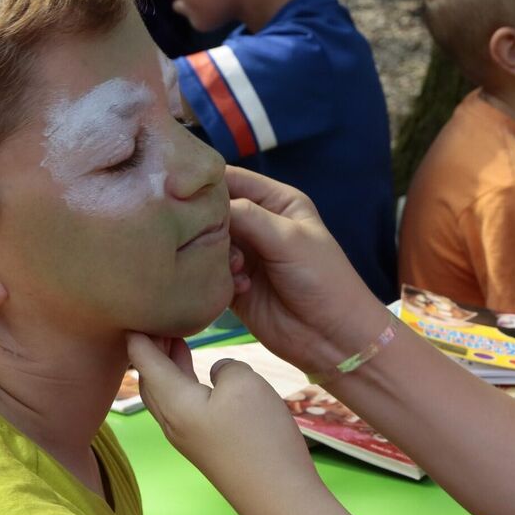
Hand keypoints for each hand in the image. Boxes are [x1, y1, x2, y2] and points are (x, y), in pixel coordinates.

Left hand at [126, 333, 319, 492]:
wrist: (279, 496)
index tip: (132, 308)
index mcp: (173, 403)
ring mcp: (190, 438)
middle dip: (149, 349)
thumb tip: (216, 372)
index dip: (138, 334)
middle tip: (157, 319)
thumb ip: (224, 367)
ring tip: (175, 338)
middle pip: (149, 379)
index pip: (143, 360)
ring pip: (166, 395)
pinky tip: (202, 375)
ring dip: (168, 366)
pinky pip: (184, 407)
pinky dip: (184, 382)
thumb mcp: (244, 384)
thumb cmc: (259, 437)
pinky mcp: (208, 447)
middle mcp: (172, 422)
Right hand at [221, 169, 388, 372]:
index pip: (232, 178)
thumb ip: (248, 216)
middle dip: (206, 222)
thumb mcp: (288, 238)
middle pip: (213, 210)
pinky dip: (217, 277)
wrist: (333, 337)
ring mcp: (245, 254)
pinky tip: (240, 288)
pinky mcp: (234, 284)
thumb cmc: (323, 280)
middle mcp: (258, 223)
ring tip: (237, 268)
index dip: (207, 182)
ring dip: (214, 254)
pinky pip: (209, 272)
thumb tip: (204, 204)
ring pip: (207, 242)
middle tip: (210, 238)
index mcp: (277, 201)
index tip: (181, 190)